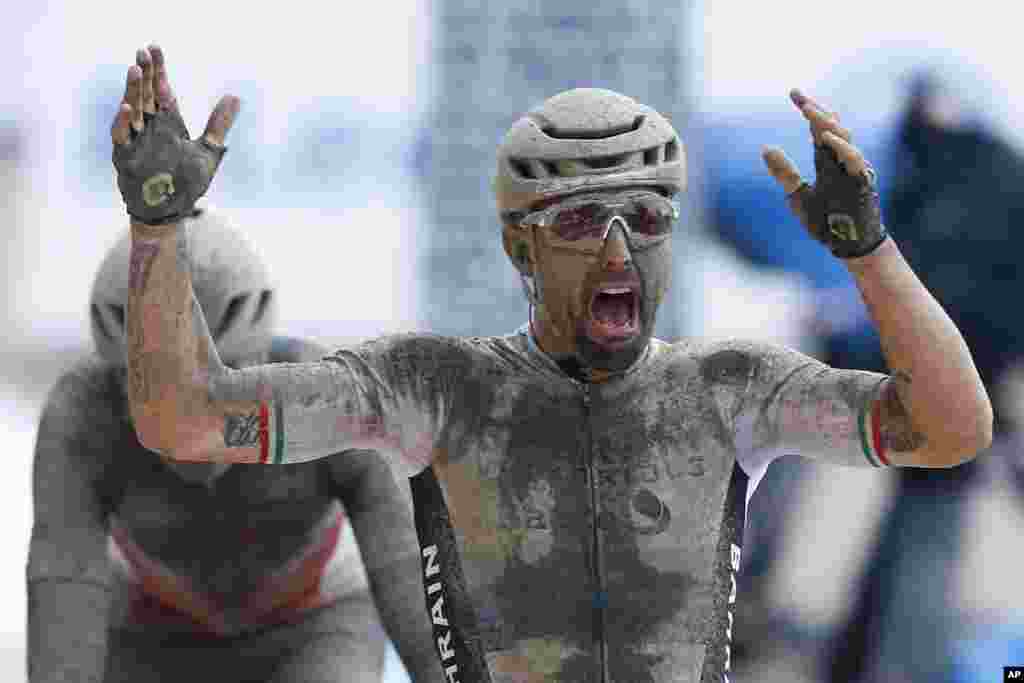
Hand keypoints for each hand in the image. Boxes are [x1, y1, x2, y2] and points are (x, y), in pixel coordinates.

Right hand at [111, 45, 239, 224]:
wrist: (170, 210)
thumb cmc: (187, 182)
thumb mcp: (209, 151)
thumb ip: (219, 124)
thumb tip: (235, 97)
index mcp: (168, 123)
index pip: (162, 90)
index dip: (159, 70)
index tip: (155, 48)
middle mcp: (151, 128)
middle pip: (146, 95)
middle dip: (145, 74)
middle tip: (143, 52)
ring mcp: (136, 140)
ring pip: (132, 110)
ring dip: (133, 91)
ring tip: (135, 70)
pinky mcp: (125, 156)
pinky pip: (122, 137)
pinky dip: (124, 123)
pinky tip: (128, 108)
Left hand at [762, 89, 887, 258]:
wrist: (846, 246)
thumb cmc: (825, 223)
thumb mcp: (797, 195)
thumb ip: (784, 173)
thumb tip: (766, 148)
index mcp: (826, 162)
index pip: (817, 129)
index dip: (808, 110)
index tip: (793, 92)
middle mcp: (840, 161)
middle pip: (830, 127)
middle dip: (815, 111)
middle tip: (799, 98)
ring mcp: (852, 169)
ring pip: (843, 137)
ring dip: (826, 123)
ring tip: (808, 111)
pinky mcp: (861, 181)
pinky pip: (853, 159)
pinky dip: (841, 146)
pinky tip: (826, 137)